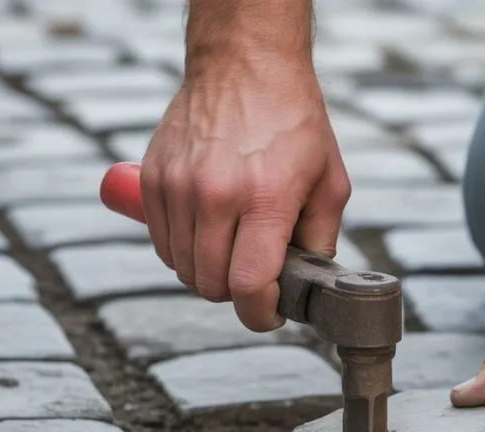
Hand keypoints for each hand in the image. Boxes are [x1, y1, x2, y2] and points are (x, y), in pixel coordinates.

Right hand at [140, 58, 349, 330]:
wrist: (245, 65)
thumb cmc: (293, 122)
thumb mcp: (331, 181)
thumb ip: (321, 240)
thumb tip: (308, 284)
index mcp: (266, 198)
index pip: (249, 285)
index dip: (260, 315)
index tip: (270, 314)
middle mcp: (216, 195)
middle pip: (212, 285)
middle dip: (237, 294)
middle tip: (256, 278)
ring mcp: (178, 187)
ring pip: (183, 269)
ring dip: (208, 274)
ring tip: (232, 252)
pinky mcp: (153, 179)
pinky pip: (162, 244)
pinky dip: (182, 253)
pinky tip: (206, 236)